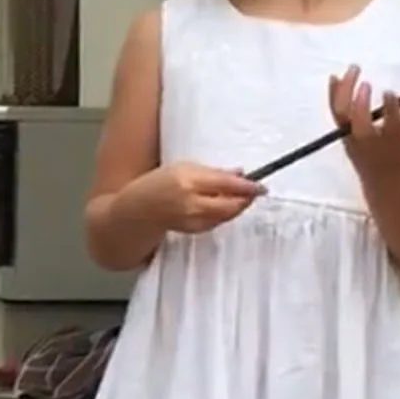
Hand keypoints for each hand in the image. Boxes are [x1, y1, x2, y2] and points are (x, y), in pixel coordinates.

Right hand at [122, 162, 264, 233]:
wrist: (138, 211)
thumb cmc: (157, 184)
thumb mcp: (182, 168)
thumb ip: (212, 172)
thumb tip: (240, 173)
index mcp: (188, 181)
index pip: (226, 184)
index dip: (248, 186)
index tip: (261, 185)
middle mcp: (193, 202)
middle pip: (232, 204)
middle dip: (246, 198)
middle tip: (255, 191)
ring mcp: (194, 219)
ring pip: (227, 214)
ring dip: (237, 206)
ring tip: (240, 196)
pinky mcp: (196, 230)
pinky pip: (218, 221)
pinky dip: (224, 213)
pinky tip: (222, 206)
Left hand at [330, 64, 399, 182]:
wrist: (384, 183)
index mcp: (393, 144)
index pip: (391, 125)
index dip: (389, 108)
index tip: (389, 91)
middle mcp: (369, 142)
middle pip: (359, 120)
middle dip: (360, 101)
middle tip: (366, 82)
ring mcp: (352, 139)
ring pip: (342, 114)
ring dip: (343, 91)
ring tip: (352, 69)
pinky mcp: (342, 135)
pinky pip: (335, 112)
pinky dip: (333, 94)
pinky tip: (335, 76)